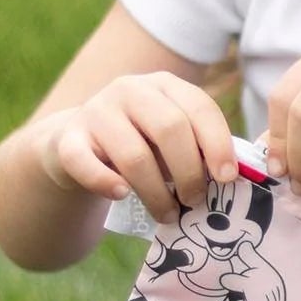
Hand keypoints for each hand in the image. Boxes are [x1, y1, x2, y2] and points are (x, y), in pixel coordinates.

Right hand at [36, 72, 238, 225]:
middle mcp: (130, 90)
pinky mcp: (66, 139)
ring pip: (134, 155)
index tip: (227, 179)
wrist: (76, 148)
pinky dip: (105, 182)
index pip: (200, 107)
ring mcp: (95, 112)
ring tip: (168, 215)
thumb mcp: (170, 140)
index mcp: (164, 85)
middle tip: (196, 201)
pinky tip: (121, 195)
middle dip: (189, 172)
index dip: (217, 144)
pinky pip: (84, 163)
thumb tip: (234, 178)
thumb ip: (198, 149)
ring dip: (156, 193)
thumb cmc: (140, 147)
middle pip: (170, 129)